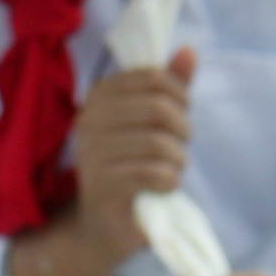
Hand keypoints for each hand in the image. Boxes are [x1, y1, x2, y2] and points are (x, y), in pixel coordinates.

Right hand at [69, 48, 195, 259]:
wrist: (102, 226)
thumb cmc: (131, 167)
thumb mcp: (151, 122)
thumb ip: (169, 86)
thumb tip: (189, 50)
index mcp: (97, 98)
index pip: (152, 77)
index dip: (179, 93)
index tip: (181, 112)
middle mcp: (87, 123)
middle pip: (157, 108)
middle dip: (182, 128)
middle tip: (181, 145)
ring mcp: (91, 157)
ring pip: (157, 143)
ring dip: (177, 159)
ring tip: (172, 169)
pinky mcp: (102, 189)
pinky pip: (153, 174)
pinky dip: (169, 181)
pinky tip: (163, 188)